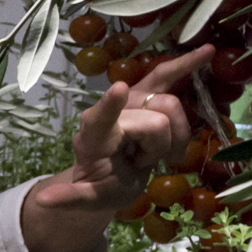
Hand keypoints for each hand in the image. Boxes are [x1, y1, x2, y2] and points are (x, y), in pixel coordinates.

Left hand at [35, 48, 209, 212]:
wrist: (111, 175)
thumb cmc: (100, 186)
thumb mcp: (88, 199)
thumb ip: (70, 198)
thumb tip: (44, 200)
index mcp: (92, 137)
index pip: (100, 118)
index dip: (111, 105)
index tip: (119, 89)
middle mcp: (109, 112)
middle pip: (156, 121)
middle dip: (161, 147)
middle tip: (144, 162)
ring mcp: (129, 100)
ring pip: (171, 106)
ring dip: (175, 136)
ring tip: (155, 151)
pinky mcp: (146, 95)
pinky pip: (167, 75)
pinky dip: (187, 63)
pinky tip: (208, 51)